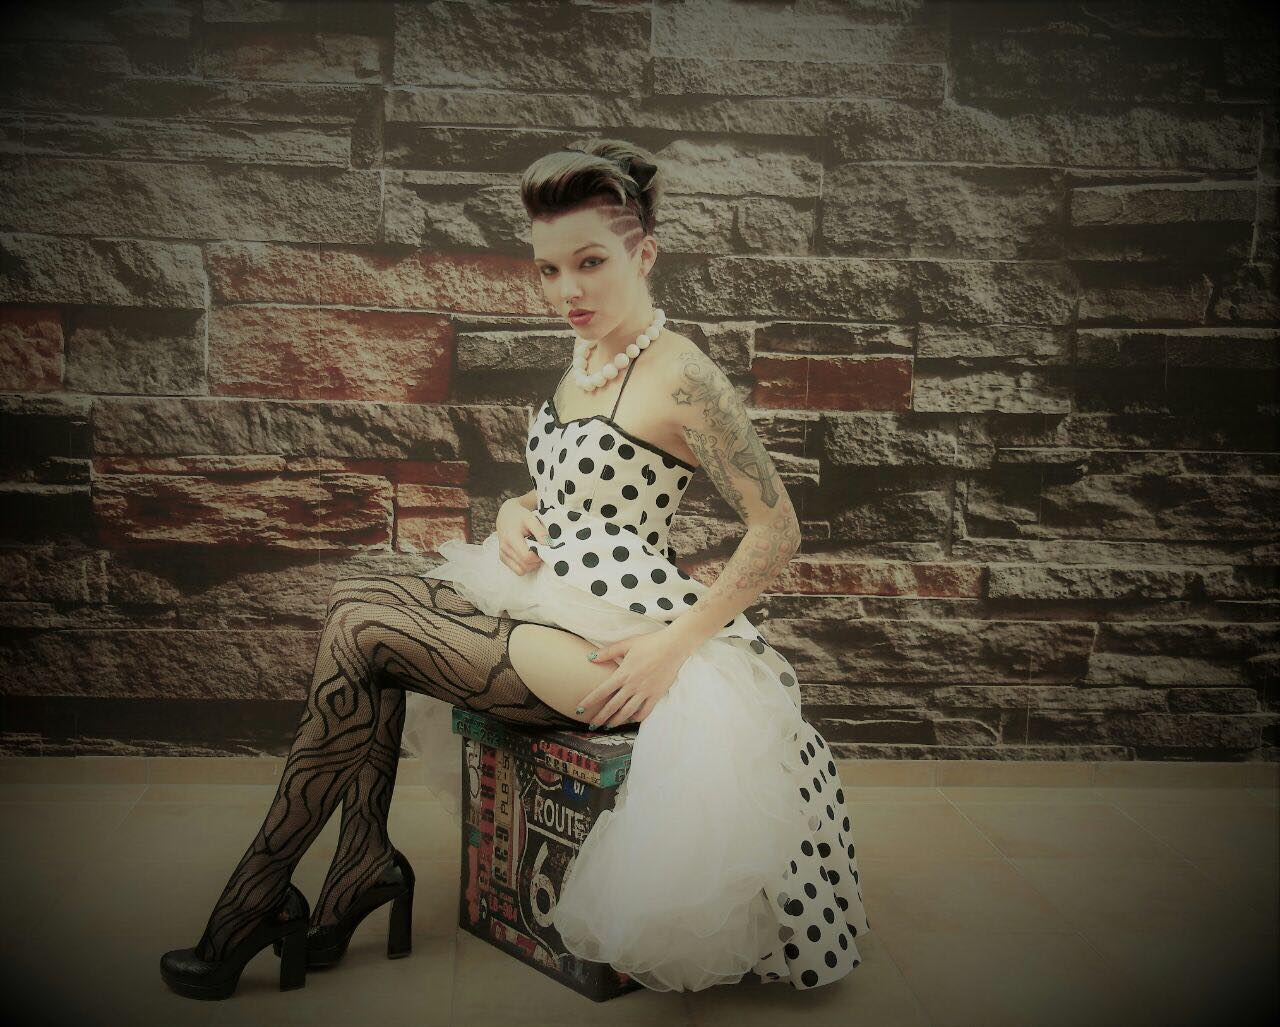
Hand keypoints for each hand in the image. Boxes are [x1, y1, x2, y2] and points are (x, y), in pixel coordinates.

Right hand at [495, 499, 547, 575]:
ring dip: (531, 565)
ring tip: (533, 551)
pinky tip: (527, 555)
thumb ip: (540, 531)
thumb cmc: (520, 516)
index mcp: (511, 538)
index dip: (538, 556)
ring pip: (522, 571)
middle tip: (540, 550)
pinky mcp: (503, 558)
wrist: (506, 515)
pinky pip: (517, 570)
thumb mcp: (531, 519)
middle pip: (525, 565)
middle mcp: (505, 548)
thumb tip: (548, 545)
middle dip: (536, 561)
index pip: (527, 557)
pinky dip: (525, 566)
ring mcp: (503, 555)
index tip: (543, 548)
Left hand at [577, 628, 696, 729]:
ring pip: (627, 712)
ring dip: (616, 721)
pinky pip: (644, 712)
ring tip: (608, 726)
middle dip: (600, 717)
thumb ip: (608, 652)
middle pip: (612, 706)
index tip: (579, 709)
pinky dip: (635, 718)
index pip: (602, 691)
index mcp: (623, 673)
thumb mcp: (627, 644)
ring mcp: (645, 692)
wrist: (674, 646)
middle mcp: (633, 685)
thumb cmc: (650, 643)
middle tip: (591, 724)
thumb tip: (590, 657)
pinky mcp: (656, 695)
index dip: (589, 701)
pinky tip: (630, 719)